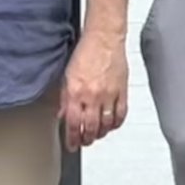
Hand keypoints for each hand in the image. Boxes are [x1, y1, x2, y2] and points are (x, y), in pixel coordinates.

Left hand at [61, 29, 128, 151]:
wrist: (104, 38)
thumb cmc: (86, 52)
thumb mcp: (67, 76)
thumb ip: (65, 98)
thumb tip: (63, 114)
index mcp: (76, 92)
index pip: (73, 124)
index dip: (72, 139)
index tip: (72, 145)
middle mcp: (93, 96)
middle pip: (91, 128)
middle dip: (86, 139)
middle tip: (84, 142)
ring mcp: (109, 95)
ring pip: (106, 125)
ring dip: (101, 134)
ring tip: (97, 134)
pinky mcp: (122, 92)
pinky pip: (121, 115)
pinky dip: (116, 124)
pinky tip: (112, 125)